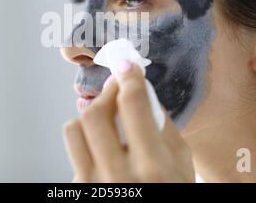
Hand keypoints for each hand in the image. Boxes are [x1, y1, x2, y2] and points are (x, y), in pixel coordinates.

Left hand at [63, 61, 194, 182]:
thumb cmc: (172, 195)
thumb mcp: (182, 165)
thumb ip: (163, 128)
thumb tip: (143, 94)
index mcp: (153, 168)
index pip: (134, 106)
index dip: (129, 78)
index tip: (127, 65)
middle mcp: (119, 177)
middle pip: (95, 114)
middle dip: (106, 93)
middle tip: (116, 88)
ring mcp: (93, 186)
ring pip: (74, 130)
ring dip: (89, 115)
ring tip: (106, 116)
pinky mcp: (78, 190)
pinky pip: (74, 152)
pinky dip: (86, 139)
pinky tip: (102, 143)